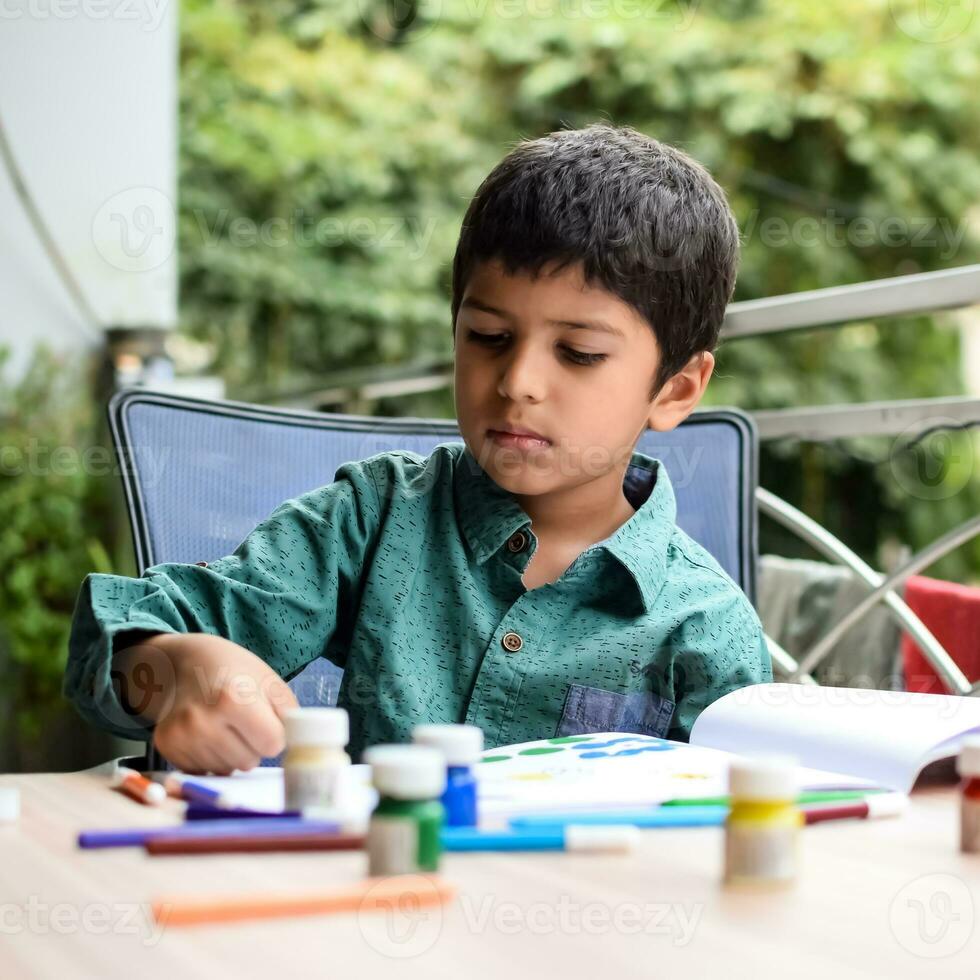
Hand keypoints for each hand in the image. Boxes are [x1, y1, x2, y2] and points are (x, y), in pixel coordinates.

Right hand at [113, 633, 298, 773]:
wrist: (181, 664)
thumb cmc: (232, 670)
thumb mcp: (268, 680)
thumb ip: (289, 713)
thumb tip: (299, 744)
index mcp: (233, 698)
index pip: (272, 744)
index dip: (274, 733)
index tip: (265, 718)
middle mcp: (203, 720)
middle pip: (250, 761)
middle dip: (252, 745)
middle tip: (241, 719)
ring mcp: (182, 736)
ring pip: (228, 769)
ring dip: (231, 752)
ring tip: (222, 724)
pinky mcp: (166, 746)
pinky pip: (204, 770)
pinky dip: (210, 757)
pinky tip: (205, 732)